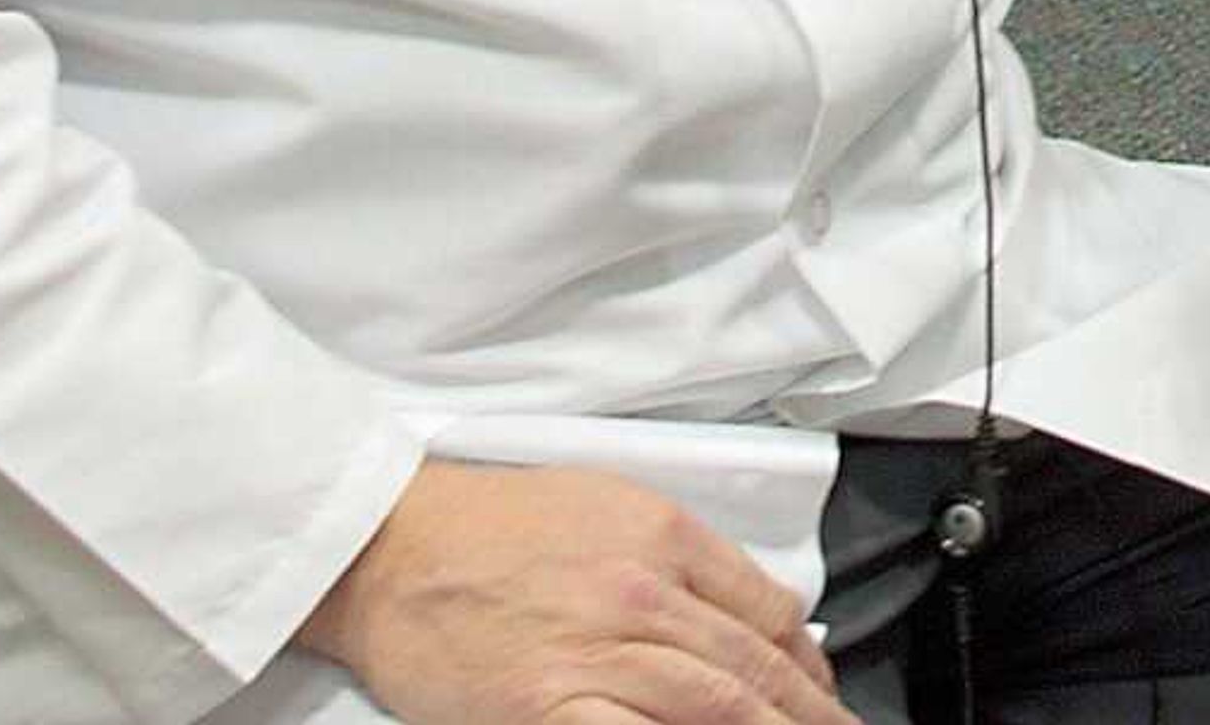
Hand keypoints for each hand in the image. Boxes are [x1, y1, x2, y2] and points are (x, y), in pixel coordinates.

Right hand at [297, 460, 856, 724]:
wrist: (389, 546)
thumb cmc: (488, 523)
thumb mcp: (604, 505)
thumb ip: (677, 556)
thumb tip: (741, 610)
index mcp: (664, 535)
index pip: (766, 609)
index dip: (807, 661)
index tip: (820, 691)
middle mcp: (643, 592)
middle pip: (752, 666)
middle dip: (808, 715)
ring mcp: (597, 651)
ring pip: (713, 707)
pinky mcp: (548, 704)